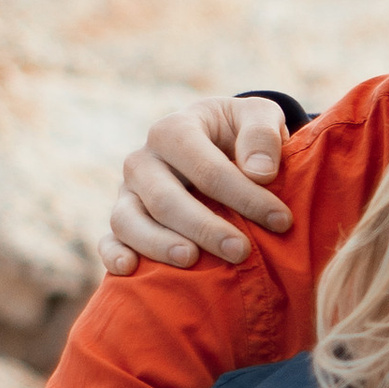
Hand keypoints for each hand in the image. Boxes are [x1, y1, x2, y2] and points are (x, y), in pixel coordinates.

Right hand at [102, 95, 294, 277]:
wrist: (216, 145)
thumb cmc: (240, 135)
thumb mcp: (259, 117)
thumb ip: (262, 135)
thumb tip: (259, 173)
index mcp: (174, 130)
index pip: (206, 167)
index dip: (243, 196)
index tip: (281, 220)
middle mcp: (143, 160)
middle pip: (164, 198)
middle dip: (204, 227)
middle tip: (241, 252)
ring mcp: (127, 193)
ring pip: (128, 220)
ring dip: (158, 243)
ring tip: (191, 259)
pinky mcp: (122, 221)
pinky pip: (108, 240)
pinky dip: (113, 255)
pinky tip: (131, 270)